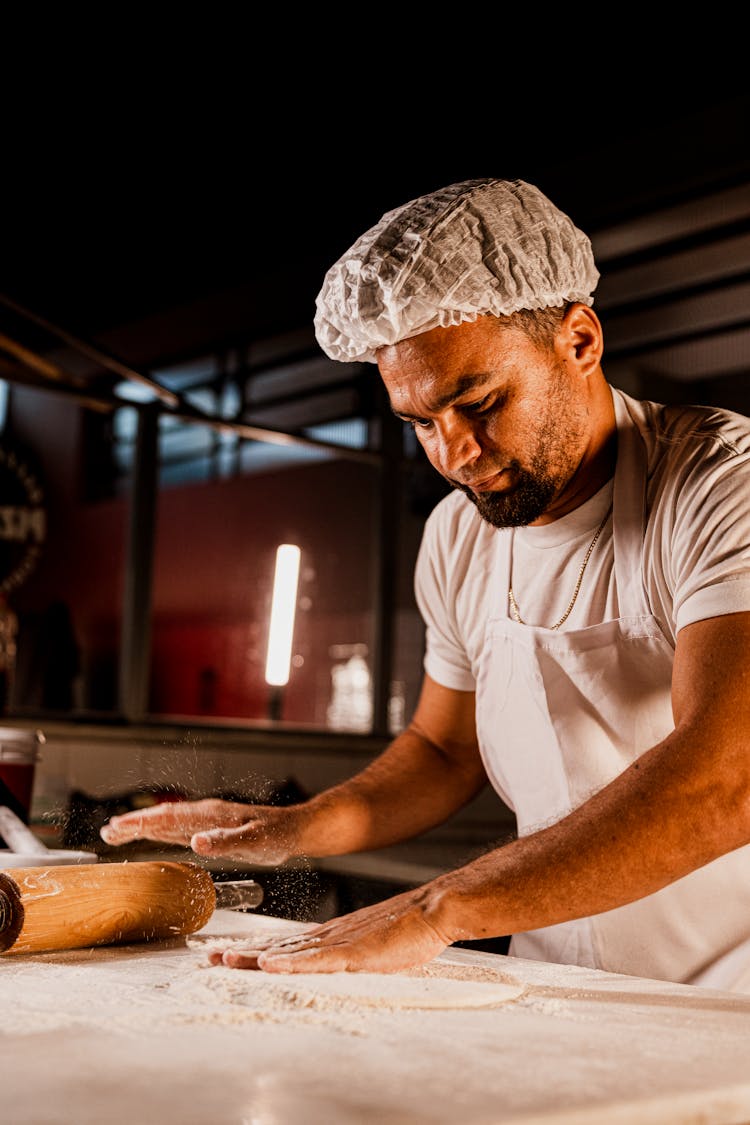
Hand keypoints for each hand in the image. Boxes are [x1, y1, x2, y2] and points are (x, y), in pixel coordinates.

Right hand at [99, 797, 303, 865]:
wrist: (293, 830)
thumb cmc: (276, 836)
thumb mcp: (254, 842)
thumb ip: (225, 842)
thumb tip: (195, 842)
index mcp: (211, 815)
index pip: (169, 818)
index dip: (142, 823)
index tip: (117, 828)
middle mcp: (205, 814)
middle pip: (162, 818)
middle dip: (134, 824)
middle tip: (107, 833)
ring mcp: (207, 821)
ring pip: (168, 822)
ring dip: (142, 826)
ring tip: (117, 832)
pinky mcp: (211, 829)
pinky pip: (179, 829)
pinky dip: (159, 831)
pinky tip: (151, 835)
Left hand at [207, 884, 452, 973]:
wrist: (433, 910)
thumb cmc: (411, 929)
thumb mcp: (373, 945)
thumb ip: (353, 953)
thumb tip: (340, 963)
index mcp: (333, 935)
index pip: (287, 945)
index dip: (256, 950)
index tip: (229, 955)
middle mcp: (329, 936)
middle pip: (279, 947)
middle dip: (244, 953)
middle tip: (210, 957)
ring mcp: (340, 942)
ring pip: (289, 953)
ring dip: (255, 957)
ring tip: (225, 959)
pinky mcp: (354, 952)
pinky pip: (315, 960)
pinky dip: (289, 963)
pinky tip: (269, 964)